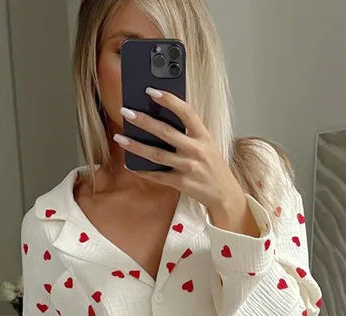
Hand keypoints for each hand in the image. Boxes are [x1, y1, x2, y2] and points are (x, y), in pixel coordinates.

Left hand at [114, 87, 251, 227]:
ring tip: (120, 138)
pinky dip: (143, 170)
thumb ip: (188, 132)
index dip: (169, 100)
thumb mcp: (207, 144)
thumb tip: (160, 118)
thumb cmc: (212, 166)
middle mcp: (196, 150)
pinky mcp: (182, 183)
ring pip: (157, 154)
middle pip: (165, 132)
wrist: (225, 194)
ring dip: (136, 146)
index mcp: (203, 136)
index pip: (186, 112)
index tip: (151, 91)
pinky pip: (158, 176)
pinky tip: (130, 164)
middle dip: (143, 121)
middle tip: (126, 112)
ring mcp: (189, 167)